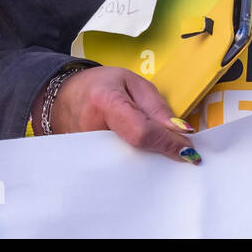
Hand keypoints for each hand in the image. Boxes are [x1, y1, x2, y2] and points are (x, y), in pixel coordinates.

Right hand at [50, 66, 200, 164]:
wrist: (63, 97)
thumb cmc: (101, 85)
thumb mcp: (134, 83)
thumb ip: (157, 107)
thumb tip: (181, 131)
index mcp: (106, 103)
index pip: (142, 132)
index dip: (167, 143)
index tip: (189, 150)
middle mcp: (92, 131)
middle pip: (135, 153)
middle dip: (161, 154)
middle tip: (180, 153)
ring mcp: (86, 151)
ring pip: (126, 165)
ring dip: (148, 161)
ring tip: (161, 153)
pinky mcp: (85, 162)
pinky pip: (115, 168)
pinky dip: (133, 164)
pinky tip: (143, 157)